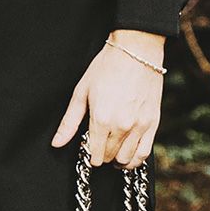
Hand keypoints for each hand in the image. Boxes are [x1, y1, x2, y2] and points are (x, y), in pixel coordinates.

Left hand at [51, 30, 165, 169]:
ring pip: (126, 159)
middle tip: (100, 145)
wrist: (137, 50)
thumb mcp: (82, 92)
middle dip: (102, 155)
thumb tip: (56, 143)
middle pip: (108, 157)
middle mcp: (121, 126)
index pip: (94, 154)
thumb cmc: (107, 67)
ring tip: (113, 153)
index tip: (89, 147)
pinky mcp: (153, 122)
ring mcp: (139, 126)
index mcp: (101, 119)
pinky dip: (135, 160)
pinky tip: (128, 157)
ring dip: (117, 160)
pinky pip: (144, 153)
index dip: (90, 154)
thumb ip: (69, 122)